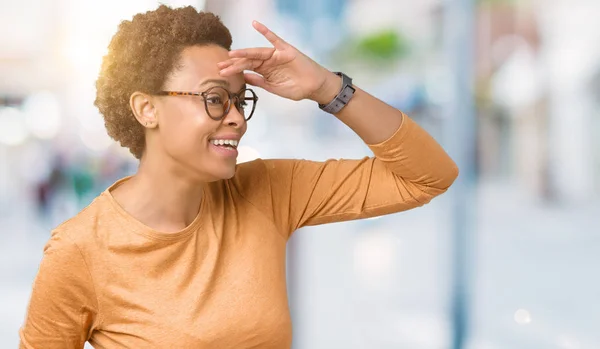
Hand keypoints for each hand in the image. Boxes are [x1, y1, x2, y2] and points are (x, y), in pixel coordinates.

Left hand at [217, 21, 340, 103]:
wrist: (313, 87)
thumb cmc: (296, 88)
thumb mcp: (274, 87)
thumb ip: (260, 82)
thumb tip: (244, 77)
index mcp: (264, 70)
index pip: (246, 68)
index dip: (234, 69)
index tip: (221, 72)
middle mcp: (268, 61)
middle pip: (248, 60)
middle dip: (234, 63)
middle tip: (220, 65)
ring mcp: (276, 54)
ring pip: (256, 52)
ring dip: (244, 52)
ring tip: (232, 54)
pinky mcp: (285, 50)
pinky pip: (274, 38)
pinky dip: (265, 31)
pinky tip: (256, 24)